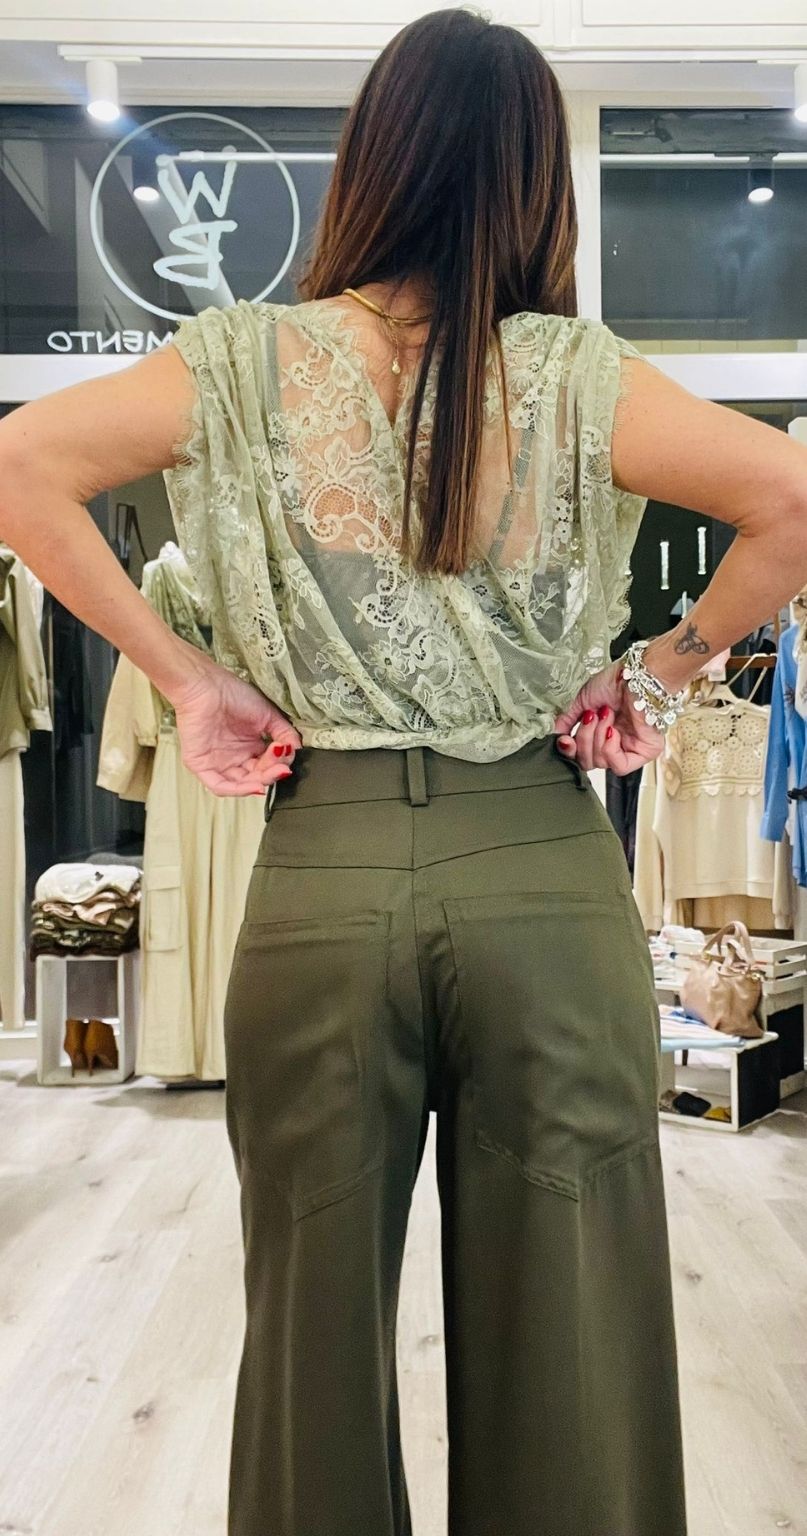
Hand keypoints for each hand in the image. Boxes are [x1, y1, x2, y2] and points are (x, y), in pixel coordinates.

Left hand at [169, 654, 301, 797]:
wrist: (207, 686)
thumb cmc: (231, 693)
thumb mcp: (267, 714)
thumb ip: (285, 733)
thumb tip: (297, 749)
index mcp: (248, 746)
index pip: (266, 765)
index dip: (278, 763)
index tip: (287, 753)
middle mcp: (233, 756)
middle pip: (255, 777)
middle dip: (271, 774)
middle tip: (282, 766)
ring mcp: (217, 762)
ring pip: (239, 785)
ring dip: (258, 783)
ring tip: (271, 774)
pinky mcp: (201, 764)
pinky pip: (219, 786)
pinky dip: (237, 790)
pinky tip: (254, 785)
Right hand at [553, 660, 665, 775]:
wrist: (636, 675)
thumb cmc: (616, 682)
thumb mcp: (583, 701)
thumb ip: (567, 720)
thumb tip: (555, 735)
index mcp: (600, 733)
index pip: (580, 755)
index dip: (570, 751)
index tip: (564, 739)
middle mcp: (614, 743)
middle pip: (587, 762)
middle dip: (584, 740)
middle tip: (590, 718)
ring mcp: (629, 749)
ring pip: (601, 763)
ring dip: (598, 737)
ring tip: (605, 715)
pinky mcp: (644, 752)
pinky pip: (620, 766)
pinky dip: (610, 749)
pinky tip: (612, 731)